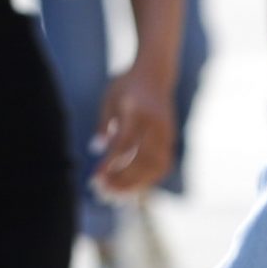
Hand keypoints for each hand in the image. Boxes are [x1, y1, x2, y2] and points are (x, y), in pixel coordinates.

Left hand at [91, 66, 175, 198]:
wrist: (156, 73)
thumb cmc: (126, 86)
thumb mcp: (109, 99)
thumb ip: (104, 124)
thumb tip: (95, 149)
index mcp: (139, 110)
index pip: (125, 143)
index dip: (111, 163)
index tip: (95, 178)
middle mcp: (157, 123)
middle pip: (143, 159)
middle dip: (122, 179)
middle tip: (101, 191)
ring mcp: (168, 132)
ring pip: (156, 166)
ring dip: (136, 183)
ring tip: (114, 194)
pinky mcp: (171, 138)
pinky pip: (162, 164)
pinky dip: (147, 178)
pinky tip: (130, 186)